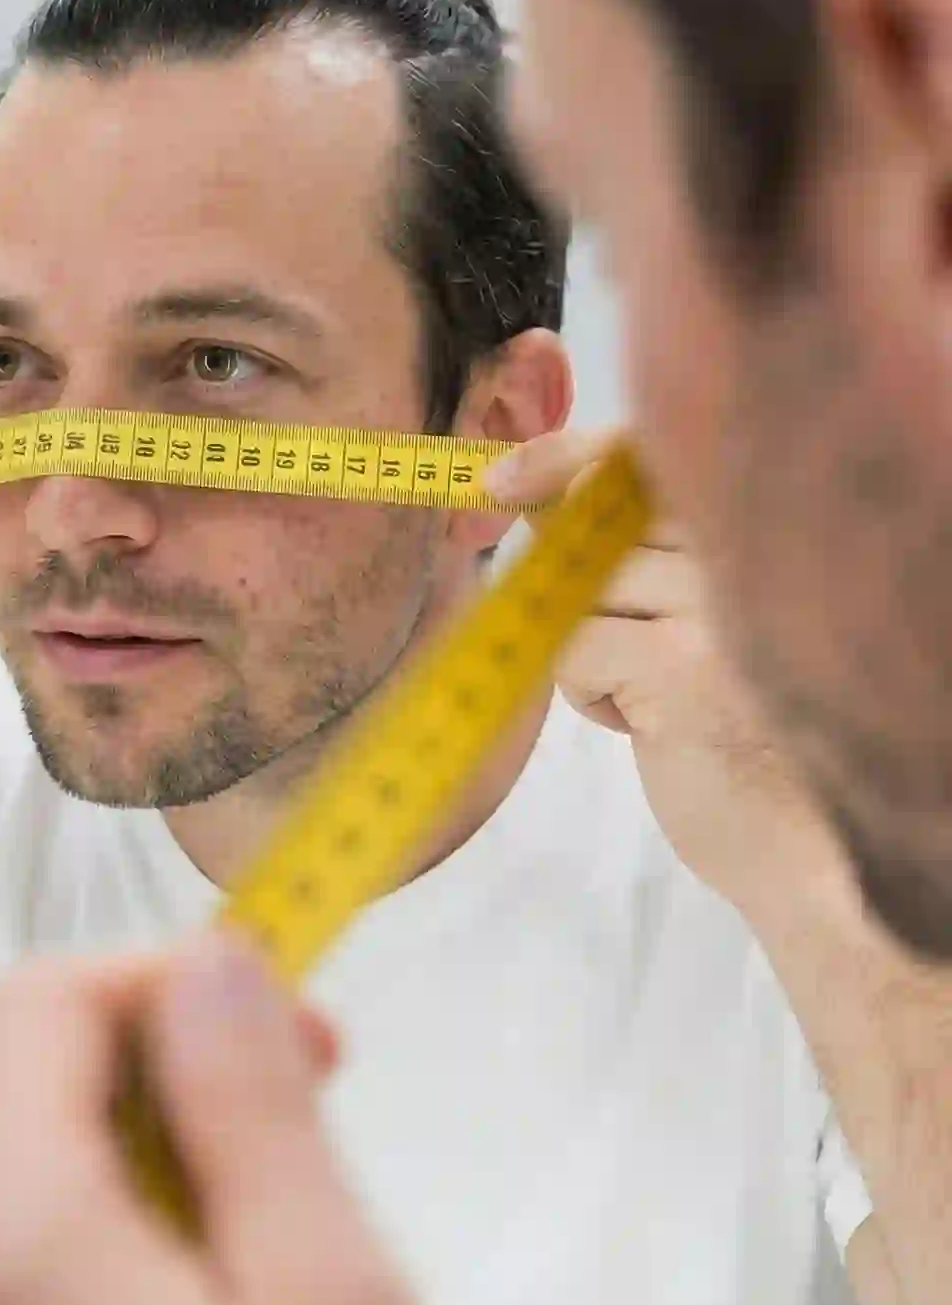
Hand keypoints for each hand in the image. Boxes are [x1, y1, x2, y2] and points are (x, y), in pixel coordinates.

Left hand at [0, 937, 488, 1304]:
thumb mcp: (334, 1300)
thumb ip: (251, 1100)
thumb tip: (210, 957)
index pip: (40, 1004)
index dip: (170, 983)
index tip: (293, 1033)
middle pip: (15, 1105)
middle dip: (159, 1095)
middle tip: (300, 1159)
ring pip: (7, 1210)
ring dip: (130, 1198)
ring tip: (258, 1294)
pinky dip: (81, 1293)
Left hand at [487, 429, 837, 912]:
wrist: (803, 847)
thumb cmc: (745, 730)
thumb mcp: (710, 620)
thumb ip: (652, 556)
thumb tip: (539, 502)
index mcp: (763, 531)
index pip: (645, 457)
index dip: (565, 457)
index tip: (501, 481)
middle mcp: (753, 552)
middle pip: (596, 531)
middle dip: (577, 590)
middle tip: (622, 651)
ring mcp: (719, 605)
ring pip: (579, 594)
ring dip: (591, 651)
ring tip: (655, 698)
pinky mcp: (682, 667)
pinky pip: (574, 650)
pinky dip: (588, 692)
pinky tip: (647, 727)